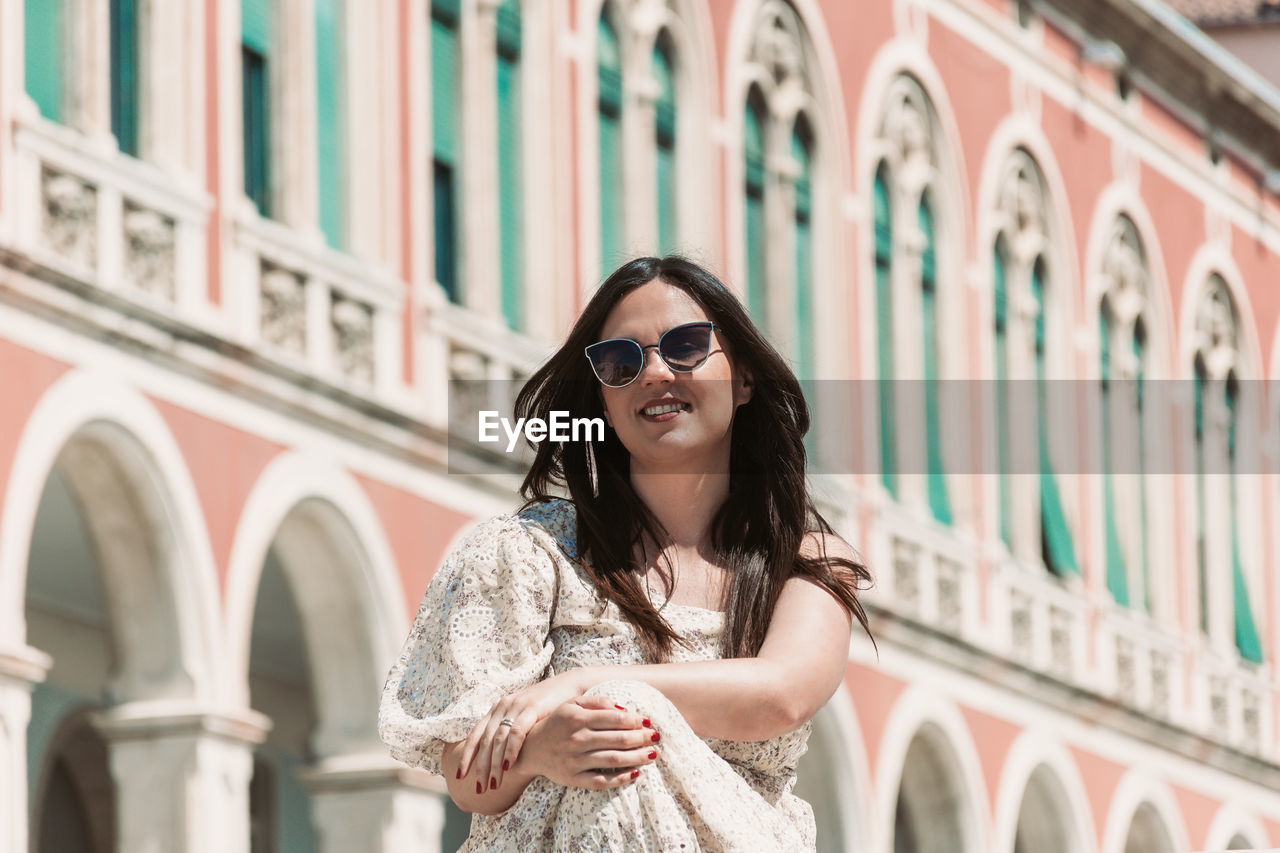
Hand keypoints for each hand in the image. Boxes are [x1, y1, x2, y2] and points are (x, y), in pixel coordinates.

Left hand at [457, 670, 587, 788]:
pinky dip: (511, 750)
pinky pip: (517, 732)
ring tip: (494, 784)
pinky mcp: (532, 707)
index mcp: (496, 710)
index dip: (466, 756)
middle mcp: (502, 706)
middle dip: (481, 767)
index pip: (475, 735)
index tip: (460, 776)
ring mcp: (516, 706)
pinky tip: (509, 766)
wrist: (568, 685)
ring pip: (498, 739)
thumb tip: (498, 760)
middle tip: (480, 789)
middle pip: (485, 741)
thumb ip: (510, 733)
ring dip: (495, 764)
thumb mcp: (523, 718)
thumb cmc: (546, 706)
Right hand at [514, 696, 658, 790]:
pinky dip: (620, 779)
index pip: (615, 718)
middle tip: (656, 737)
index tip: (648, 722)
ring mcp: (574, 760)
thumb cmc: (557, 723)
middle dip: (641, 738)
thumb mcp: (572, 704)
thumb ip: (597, 702)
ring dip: (637, 757)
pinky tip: (635, 773)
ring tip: (651, 755)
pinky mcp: (573, 778)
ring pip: (614, 760)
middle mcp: (576, 738)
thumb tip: (623, 709)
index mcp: (577, 717)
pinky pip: (601, 781)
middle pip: (618, 739)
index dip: (636, 720)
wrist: (530, 748)